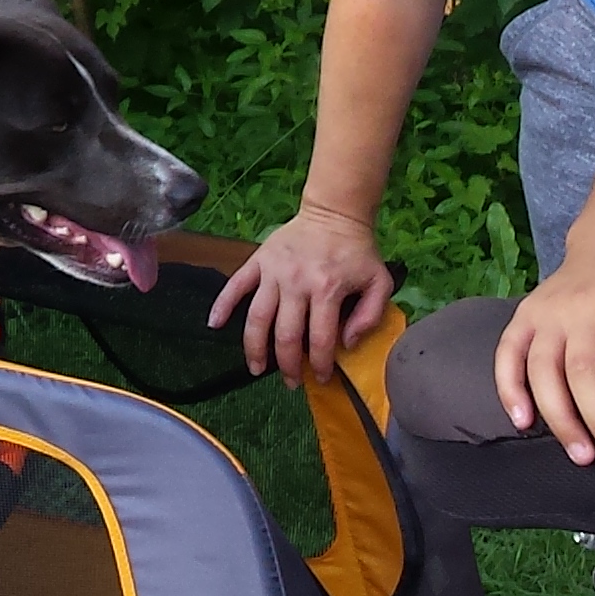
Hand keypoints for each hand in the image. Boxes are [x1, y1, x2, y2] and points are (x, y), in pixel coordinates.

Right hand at [210, 202, 393, 382]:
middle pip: (285, 335)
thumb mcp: (380, 282)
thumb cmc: (358, 252)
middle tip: (290, 382)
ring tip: (256, 369)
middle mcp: (296, 283)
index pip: (319, 339)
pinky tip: (214, 325)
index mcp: (327, 289)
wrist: (334, 213)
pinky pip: (235, 285)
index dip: (319, 365)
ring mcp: (273, 272)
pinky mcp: (258, 261)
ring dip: (255, 348)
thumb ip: (370, 316)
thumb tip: (346, 343)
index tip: (320, 378)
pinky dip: (222, 305)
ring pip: (257, 318)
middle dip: (287, 366)